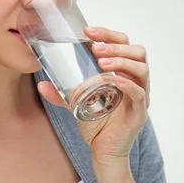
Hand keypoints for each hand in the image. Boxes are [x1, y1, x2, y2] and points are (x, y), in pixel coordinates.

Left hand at [38, 26, 149, 164]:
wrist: (103, 152)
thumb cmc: (96, 124)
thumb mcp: (76, 103)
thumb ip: (62, 93)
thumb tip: (41, 83)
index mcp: (124, 72)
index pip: (124, 44)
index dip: (108, 34)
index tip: (88, 30)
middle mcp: (135, 81)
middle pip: (138, 52)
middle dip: (116, 46)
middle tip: (95, 48)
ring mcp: (140, 96)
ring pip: (142, 69)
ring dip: (122, 61)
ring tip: (102, 63)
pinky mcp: (139, 112)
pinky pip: (139, 94)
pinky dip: (128, 84)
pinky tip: (113, 81)